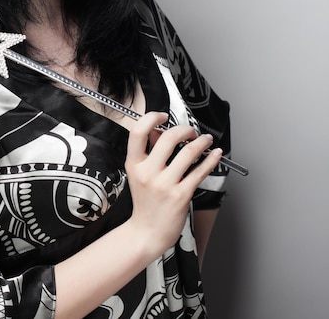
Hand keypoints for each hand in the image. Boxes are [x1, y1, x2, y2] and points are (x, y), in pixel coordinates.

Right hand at [125, 112, 221, 256]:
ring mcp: (165, 184)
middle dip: (185, 129)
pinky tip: (215, 154)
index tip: (163, 116)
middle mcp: (148, 172)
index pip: (138, 131)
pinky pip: (200, 171)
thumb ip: (149, 152)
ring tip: (206, 140)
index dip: (152, 118)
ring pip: (188, 152)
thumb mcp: (139, 174)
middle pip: (169, 137)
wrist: (147, 233)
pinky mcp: (181, 195)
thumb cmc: (145, 203)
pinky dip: (211, 159)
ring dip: (202, 141)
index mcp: (134, 164)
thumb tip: (160, 131)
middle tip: (190, 131)